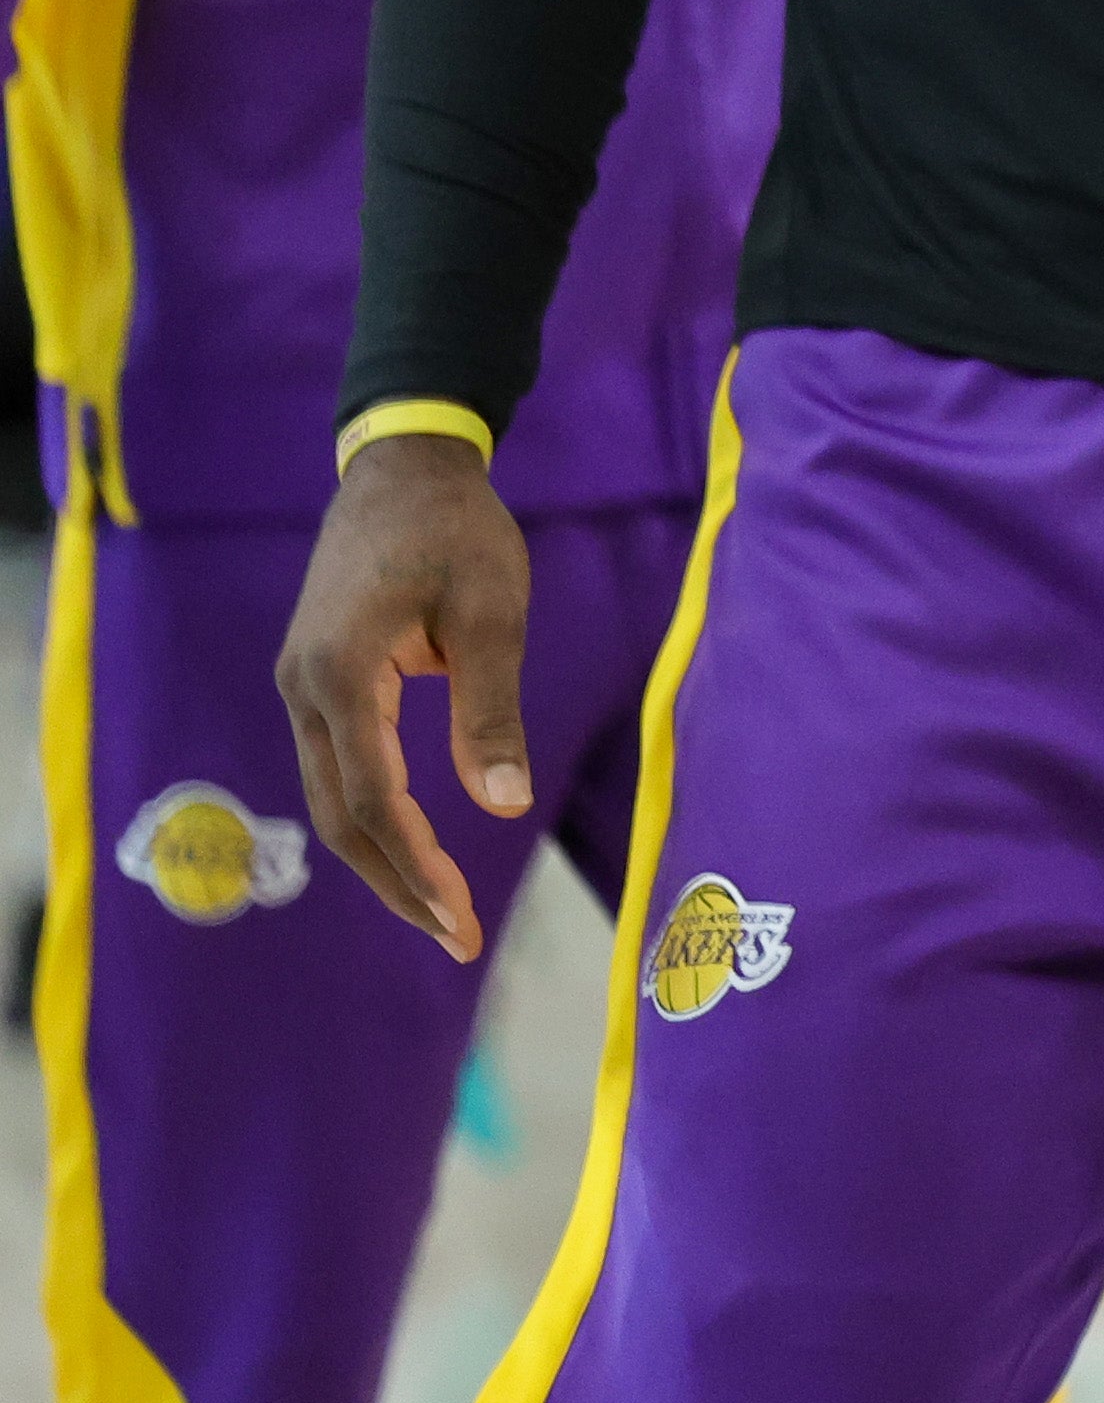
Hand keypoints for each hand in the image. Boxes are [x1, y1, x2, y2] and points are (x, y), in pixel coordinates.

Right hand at [272, 437, 532, 961]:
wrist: (402, 464)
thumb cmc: (456, 528)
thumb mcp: (491, 609)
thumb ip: (490, 707)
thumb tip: (502, 804)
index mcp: (339, 673)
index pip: (374, 799)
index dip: (417, 866)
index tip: (460, 919)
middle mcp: (302, 691)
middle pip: (341, 816)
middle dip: (397, 884)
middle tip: (456, 937)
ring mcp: (301, 688)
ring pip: (333, 798)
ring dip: (383, 859)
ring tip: (441, 912)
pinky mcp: (316, 682)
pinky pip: (338, 767)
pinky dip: (373, 817)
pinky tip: (413, 849)